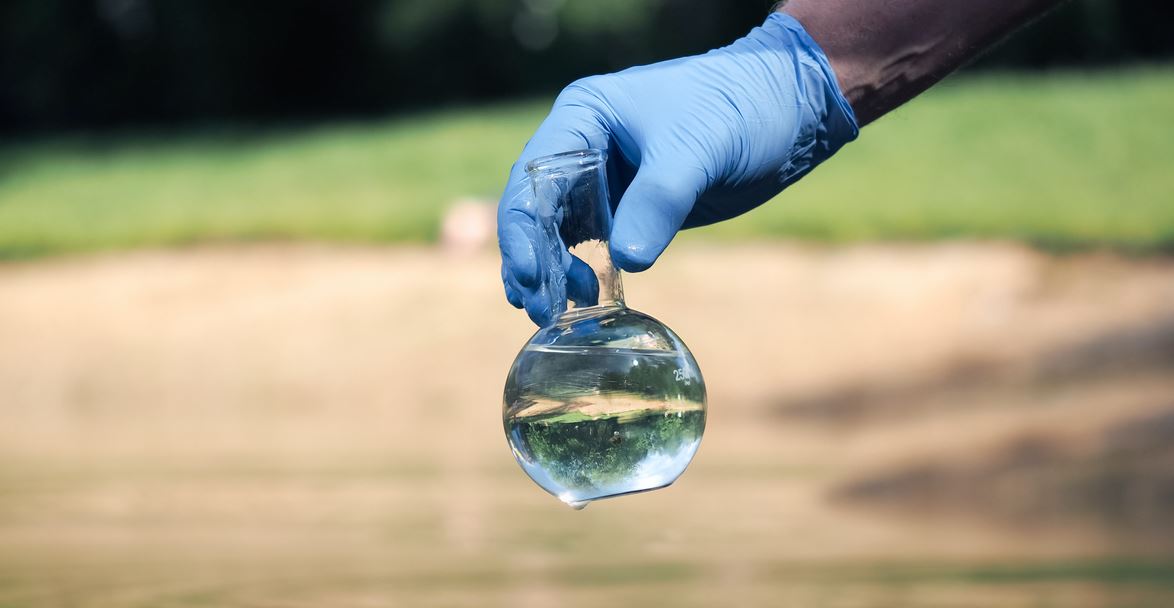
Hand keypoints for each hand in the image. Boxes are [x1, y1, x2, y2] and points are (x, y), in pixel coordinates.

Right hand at [498, 13, 857, 326]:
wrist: (788, 109)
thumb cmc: (740, 109)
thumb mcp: (698, 151)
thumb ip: (659, 201)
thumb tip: (627, 261)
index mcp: (584, 116)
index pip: (533, 177)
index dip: (523, 229)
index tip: (530, 274)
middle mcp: (584, 146)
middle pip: (536, 210)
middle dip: (533, 260)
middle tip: (538, 310)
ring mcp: (605, 179)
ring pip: (558, 232)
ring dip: (552, 273)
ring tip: (553, 316)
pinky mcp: (631, 206)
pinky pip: (592, 244)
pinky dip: (582, 273)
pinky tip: (583, 302)